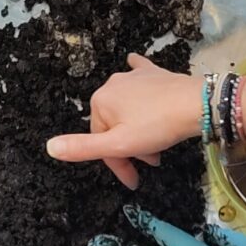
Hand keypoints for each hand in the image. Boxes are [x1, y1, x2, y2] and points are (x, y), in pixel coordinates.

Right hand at [46, 54, 200, 187]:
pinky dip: (135, 75)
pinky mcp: (152, 72)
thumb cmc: (158, 126)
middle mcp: (111, 84)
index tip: (134, 181)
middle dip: (130, 148)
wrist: (197, 104)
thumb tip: (48, 147)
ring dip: (138, 130)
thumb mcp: (118, 144)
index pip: (100, 141)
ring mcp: (132, 76)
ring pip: (127, 110)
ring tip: (158, 146)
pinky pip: (138, 73)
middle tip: (152, 162)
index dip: (117, 165)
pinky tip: (133, 65)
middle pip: (114, 126)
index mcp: (99, 102)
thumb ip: (83, 147)